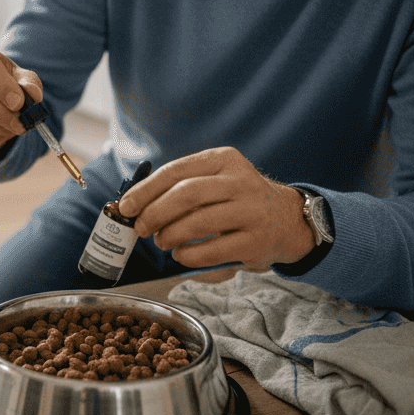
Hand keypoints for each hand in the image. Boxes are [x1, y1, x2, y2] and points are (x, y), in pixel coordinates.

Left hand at [117, 147, 313, 271]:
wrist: (287, 220)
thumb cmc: (237, 201)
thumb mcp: (216, 180)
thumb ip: (181, 186)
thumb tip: (133, 205)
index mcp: (224, 159)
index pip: (176, 171)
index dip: (145, 190)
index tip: (126, 206)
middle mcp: (241, 182)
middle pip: (186, 194)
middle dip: (155, 213)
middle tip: (140, 228)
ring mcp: (252, 211)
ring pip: (198, 222)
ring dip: (170, 235)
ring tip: (161, 242)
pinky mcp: (256, 241)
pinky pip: (212, 250)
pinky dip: (188, 255)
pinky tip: (181, 254)